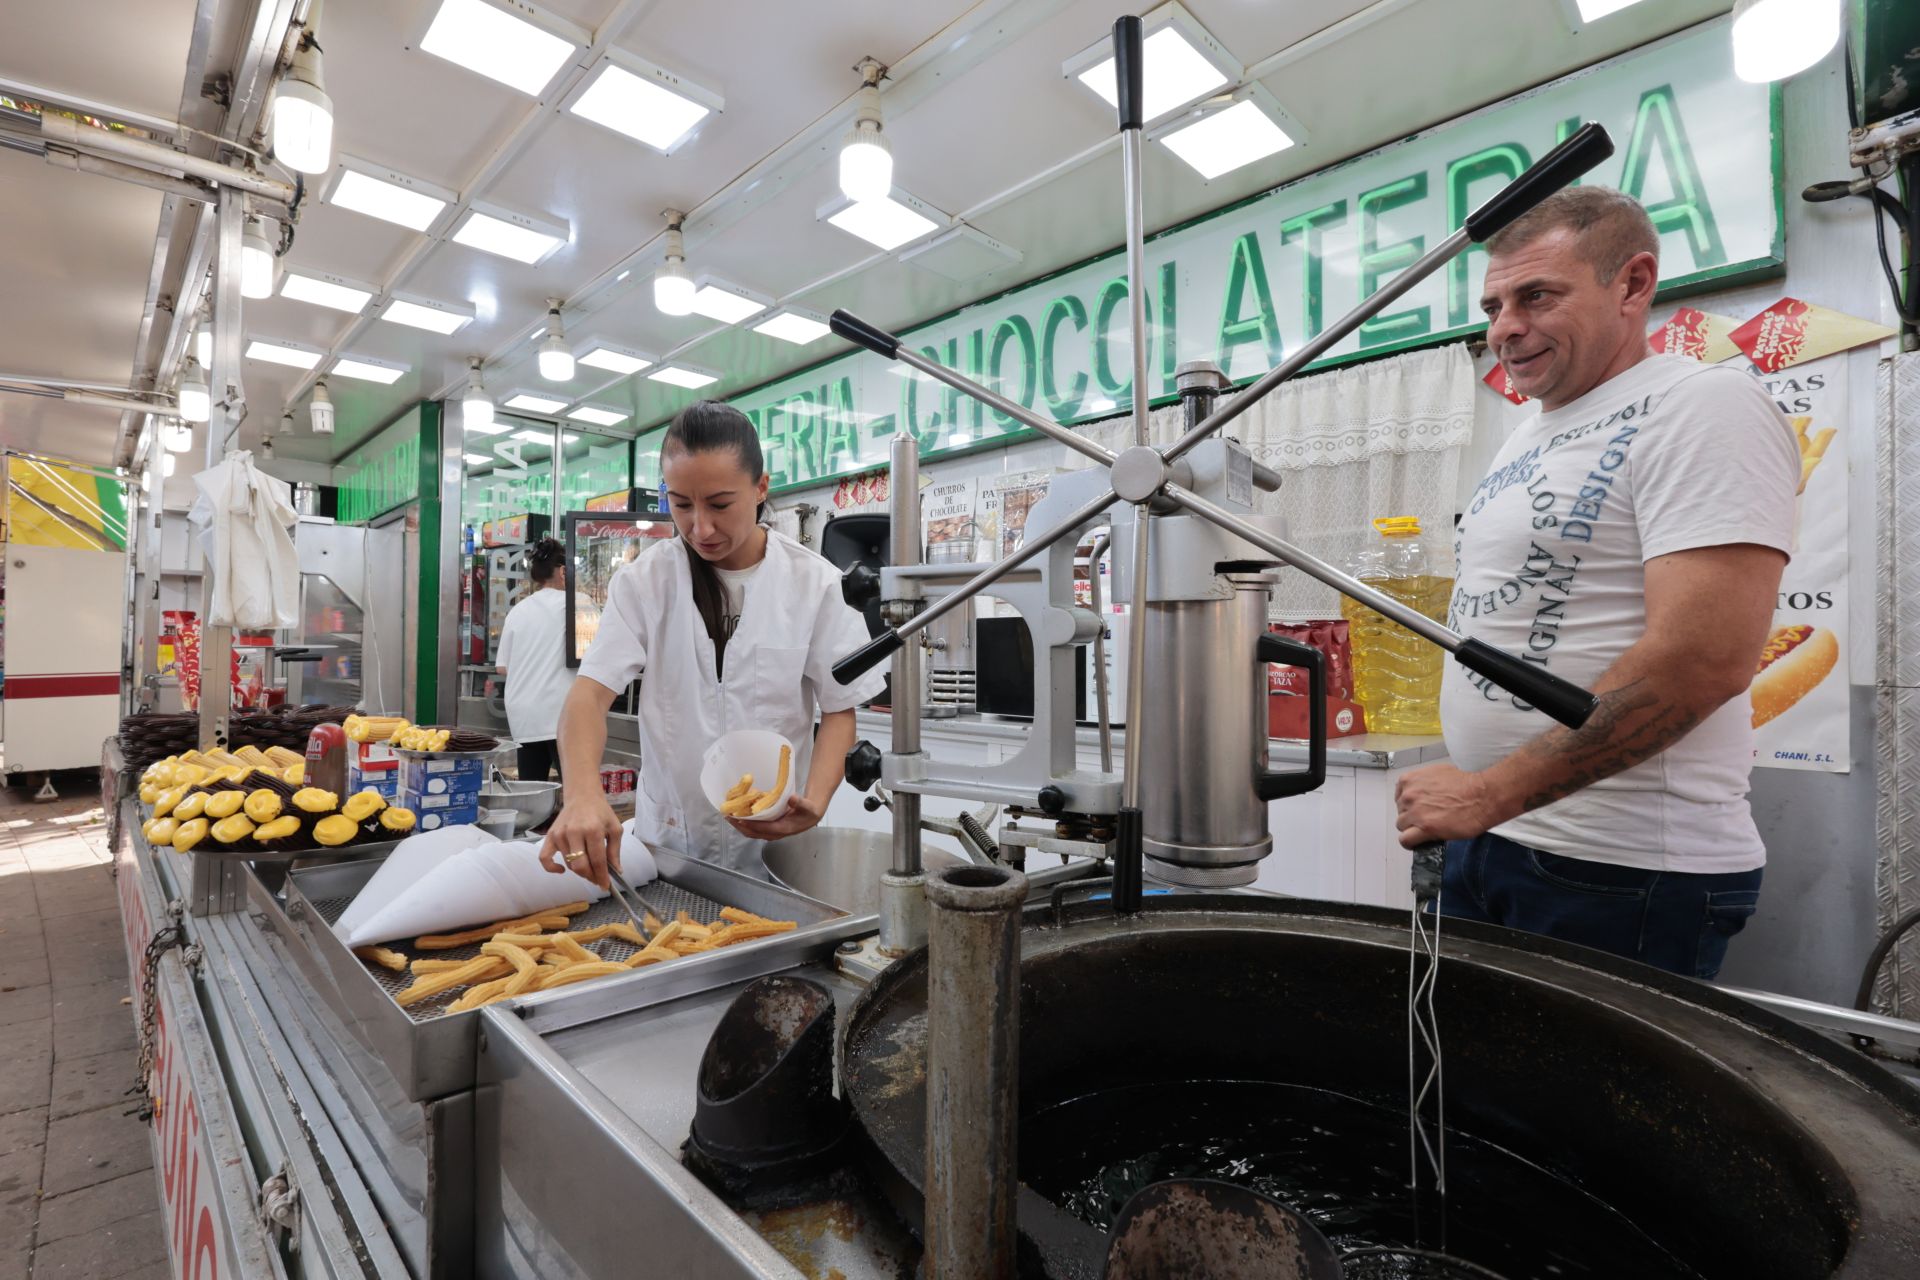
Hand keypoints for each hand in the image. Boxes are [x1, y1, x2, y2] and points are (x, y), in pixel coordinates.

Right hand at [539, 792, 623, 889]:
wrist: (582, 797)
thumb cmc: (601, 813)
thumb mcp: (614, 829)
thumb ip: (615, 851)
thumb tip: (617, 871)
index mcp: (593, 830)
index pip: (597, 861)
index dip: (602, 876)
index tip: (605, 886)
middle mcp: (574, 832)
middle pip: (580, 866)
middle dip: (590, 877)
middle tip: (597, 878)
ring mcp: (560, 834)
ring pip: (568, 864)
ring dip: (579, 870)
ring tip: (588, 866)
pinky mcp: (550, 836)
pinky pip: (544, 858)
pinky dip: (551, 868)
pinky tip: (561, 870)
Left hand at [728, 791, 823, 841]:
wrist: (810, 817)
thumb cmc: (808, 812)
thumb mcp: (807, 807)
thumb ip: (800, 803)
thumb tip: (792, 799)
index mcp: (783, 829)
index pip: (764, 828)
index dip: (751, 824)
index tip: (740, 818)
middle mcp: (775, 833)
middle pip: (753, 833)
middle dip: (740, 826)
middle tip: (728, 817)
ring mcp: (770, 832)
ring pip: (751, 832)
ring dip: (740, 825)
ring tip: (729, 816)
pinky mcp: (768, 829)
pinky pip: (753, 829)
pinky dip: (744, 823)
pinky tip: (738, 815)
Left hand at [1394, 762, 1512, 848]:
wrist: (1482, 796)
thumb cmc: (1466, 784)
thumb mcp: (1438, 773)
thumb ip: (1423, 783)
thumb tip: (1422, 792)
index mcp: (1410, 780)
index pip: (1398, 797)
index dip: (1408, 805)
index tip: (1416, 809)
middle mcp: (1409, 795)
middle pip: (1400, 812)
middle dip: (1412, 817)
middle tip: (1427, 819)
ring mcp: (1416, 812)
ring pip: (1402, 827)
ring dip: (1413, 829)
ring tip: (1427, 829)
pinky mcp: (1425, 828)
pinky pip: (1405, 840)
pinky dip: (1410, 843)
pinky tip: (1418, 842)